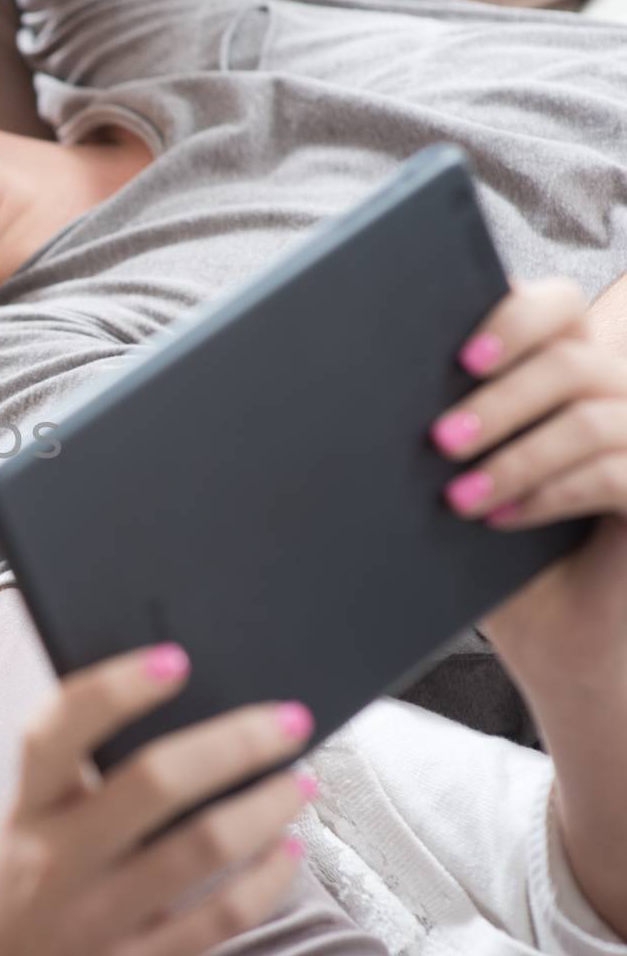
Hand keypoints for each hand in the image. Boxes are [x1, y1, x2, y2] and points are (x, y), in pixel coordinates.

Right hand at [0, 645, 314, 955]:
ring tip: (301, 780)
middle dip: (234, 743)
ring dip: (267, 805)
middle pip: (154, 783)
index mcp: (26, 810)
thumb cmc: (22, 890)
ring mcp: (96, 920)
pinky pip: (220, 917)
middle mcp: (54, 861)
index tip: (175, 659)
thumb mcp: (26, 826)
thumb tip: (171, 701)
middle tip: (287, 720)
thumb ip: (75, 774)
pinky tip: (287, 850)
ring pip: (202, 847)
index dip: (115, 688)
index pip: (57, 731)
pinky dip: (268, 879)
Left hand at [428, 278, 626, 677]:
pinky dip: (551, 492)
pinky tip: (502, 519)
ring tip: (458, 498)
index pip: (553, 306)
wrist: (561, 648)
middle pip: (571, 355)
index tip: (458, 359)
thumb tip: (354, 387)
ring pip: (590, 416)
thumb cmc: (502, 559)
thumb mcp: (461, 484)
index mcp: (564, 372)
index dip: (512, 318)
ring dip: (514, 456)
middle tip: (440, 440)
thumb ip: (436, 431)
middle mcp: (617, 394)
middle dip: (500, 397)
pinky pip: (616, 473)